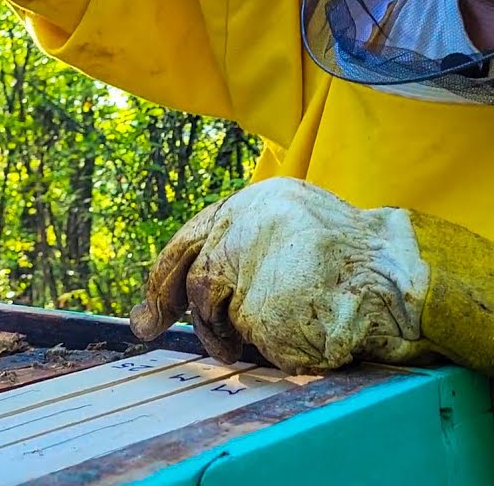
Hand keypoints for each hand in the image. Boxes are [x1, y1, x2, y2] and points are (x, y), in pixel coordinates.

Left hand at [129, 177, 433, 373]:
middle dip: (170, 307)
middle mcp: (247, 228)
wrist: (404, 277)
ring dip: (234, 334)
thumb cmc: (345, 261)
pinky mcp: (267, 310)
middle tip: (151, 328)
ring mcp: (257, 268)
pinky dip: (272, 346)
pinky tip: (302, 332)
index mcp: (253, 203)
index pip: (188, 242)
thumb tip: (160, 304)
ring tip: (274, 329)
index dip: (162, 281)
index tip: (147, 313)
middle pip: (194, 278)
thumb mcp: (286, 231)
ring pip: (221, 314)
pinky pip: (254, 339)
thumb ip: (233, 250)